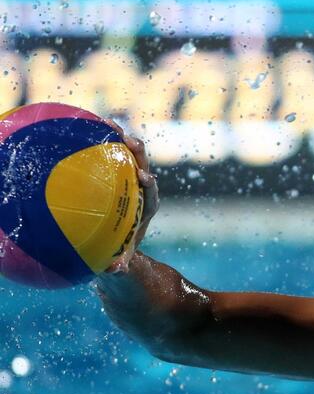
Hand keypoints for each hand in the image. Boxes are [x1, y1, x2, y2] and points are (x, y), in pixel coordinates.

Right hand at [104, 121, 158, 272]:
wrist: (120, 246)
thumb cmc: (121, 254)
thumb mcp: (122, 262)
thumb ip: (121, 266)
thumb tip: (115, 271)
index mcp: (145, 210)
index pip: (151, 195)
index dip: (149, 185)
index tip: (144, 176)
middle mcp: (139, 193)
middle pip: (143, 169)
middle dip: (139, 155)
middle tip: (129, 140)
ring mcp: (127, 182)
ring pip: (127, 159)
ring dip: (119, 141)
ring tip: (107, 123)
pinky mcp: (115, 176)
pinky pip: (107, 158)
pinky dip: (98, 144)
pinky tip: (82, 128)